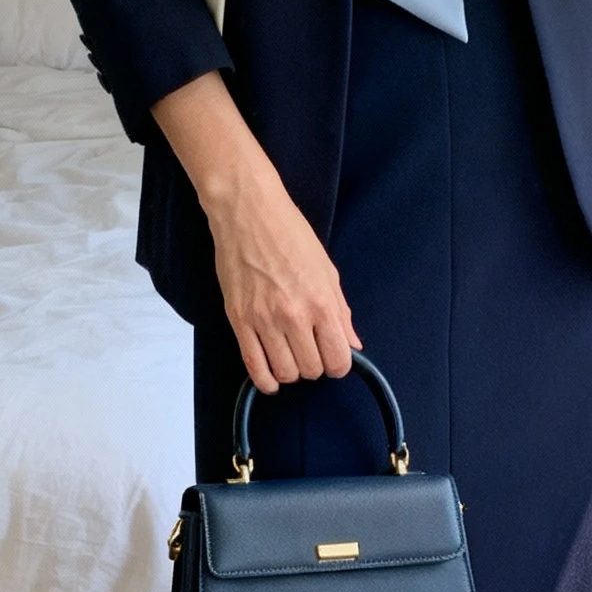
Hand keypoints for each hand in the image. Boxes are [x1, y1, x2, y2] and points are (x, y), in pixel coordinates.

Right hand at [151, 71, 359, 391]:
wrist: (248, 211)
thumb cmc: (289, 234)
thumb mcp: (327, 270)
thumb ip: (341, 312)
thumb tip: (353, 344)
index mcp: (322, 303)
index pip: (339, 359)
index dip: (339, 365)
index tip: (334, 357)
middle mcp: (294, 315)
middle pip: (311, 370)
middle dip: (315, 365)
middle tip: (310, 349)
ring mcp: (263, 320)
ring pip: (285, 373)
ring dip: (291, 370)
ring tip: (289, 355)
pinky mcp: (238, 319)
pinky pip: (254, 366)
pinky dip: (265, 380)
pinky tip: (271, 375)